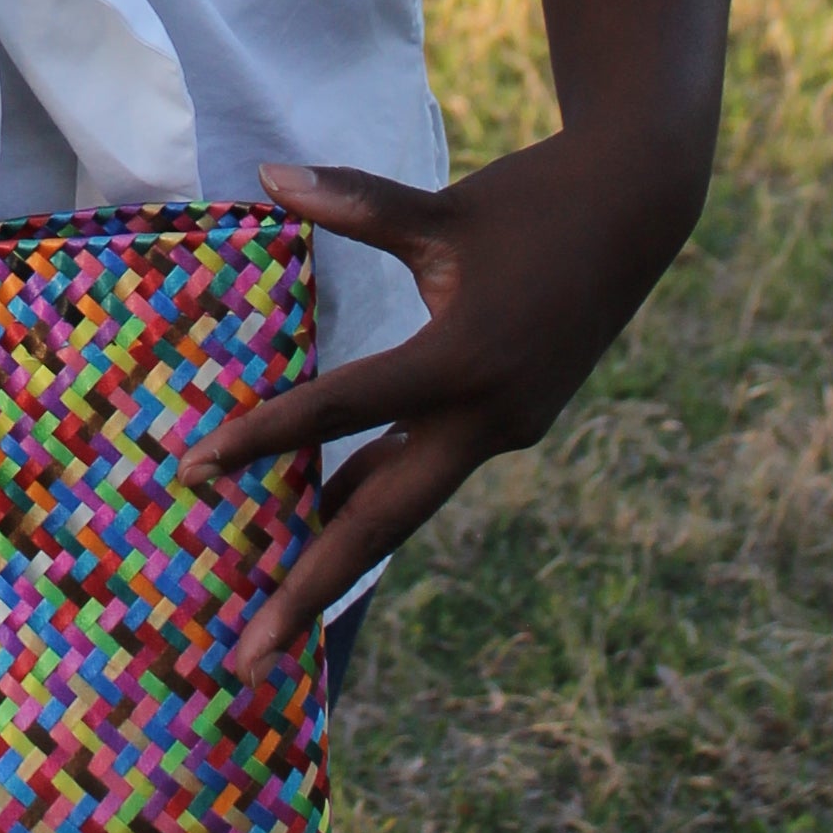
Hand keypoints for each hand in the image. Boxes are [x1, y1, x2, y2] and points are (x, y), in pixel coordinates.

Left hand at [186, 129, 709, 674]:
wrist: (638, 213)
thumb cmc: (535, 202)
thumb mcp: (442, 208)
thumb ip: (353, 202)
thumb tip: (268, 175)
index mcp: (465, 360)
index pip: (343, 410)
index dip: (263, 436)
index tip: (194, 469)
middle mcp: (487, 416)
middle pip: (382, 521)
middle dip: (310, 590)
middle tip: (246, 658)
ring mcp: (503, 428)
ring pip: (407, 505)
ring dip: (340, 557)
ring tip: (274, 618)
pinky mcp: (510, 423)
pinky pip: (428, 474)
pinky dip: (376, 498)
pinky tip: (325, 524)